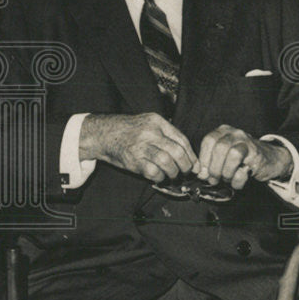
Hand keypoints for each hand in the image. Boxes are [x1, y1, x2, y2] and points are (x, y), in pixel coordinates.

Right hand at [80, 112, 198, 183]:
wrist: (103, 134)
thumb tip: (187, 154)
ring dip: (173, 173)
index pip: (182, 140)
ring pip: (168, 163)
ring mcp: (141, 146)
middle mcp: (150, 132)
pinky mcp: (133, 160)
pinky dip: (160, 177)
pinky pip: (154, 172)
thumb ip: (166, 133)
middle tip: (186, 172)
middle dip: (186, 166)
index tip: (195, 165)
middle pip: (177, 152)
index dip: (191, 155)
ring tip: (172, 175)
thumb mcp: (147, 123)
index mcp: (157, 121)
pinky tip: (159, 176)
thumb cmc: (127, 131)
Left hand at [196, 125, 291, 189]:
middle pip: (219, 148)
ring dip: (226, 172)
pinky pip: (244, 168)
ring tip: (226, 179)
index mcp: (223, 132)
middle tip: (214, 179)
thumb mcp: (223, 157)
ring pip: (232, 154)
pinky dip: (237, 180)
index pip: (208, 141)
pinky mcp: (257, 156)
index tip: (202, 172)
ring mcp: (248, 143)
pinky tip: (237, 182)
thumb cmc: (243, 159)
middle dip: (214, 168)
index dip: (203, 158)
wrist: (271, 159)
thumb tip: (200, 173)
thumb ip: (210, 163)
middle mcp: (235, 134)